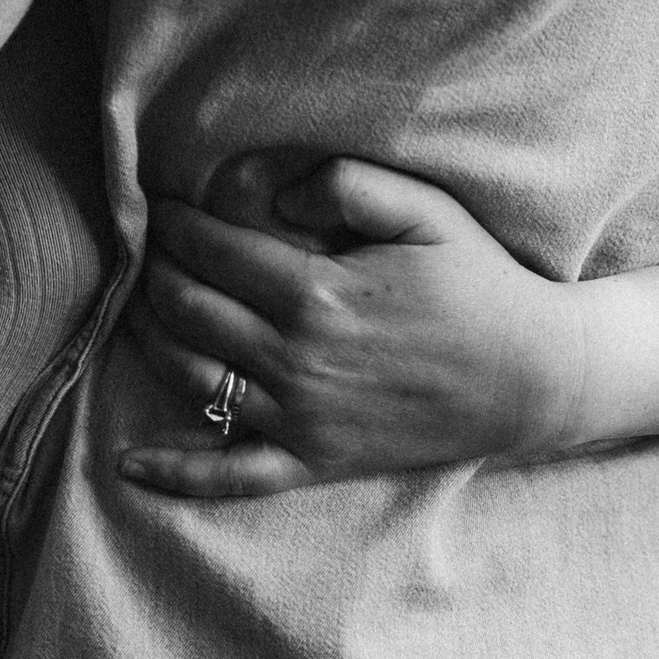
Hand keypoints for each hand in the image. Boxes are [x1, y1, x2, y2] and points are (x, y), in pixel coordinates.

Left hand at [117, 157, 586, 502]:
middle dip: (155, 273)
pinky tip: (128, 465)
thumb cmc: (479, 283)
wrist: (530, 378)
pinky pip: (230, 476)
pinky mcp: (314, 461)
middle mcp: (296, 359)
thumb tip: (277, 187)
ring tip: (140, 310)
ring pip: (193, 379)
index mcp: (317, 293)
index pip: (213, 251)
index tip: (158, 204)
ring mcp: (301, 418)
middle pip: (188, 310)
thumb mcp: (427, 211)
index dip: (175, 223)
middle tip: (147, 249)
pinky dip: (175, 473)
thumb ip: (348, 182)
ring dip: (151, 341)